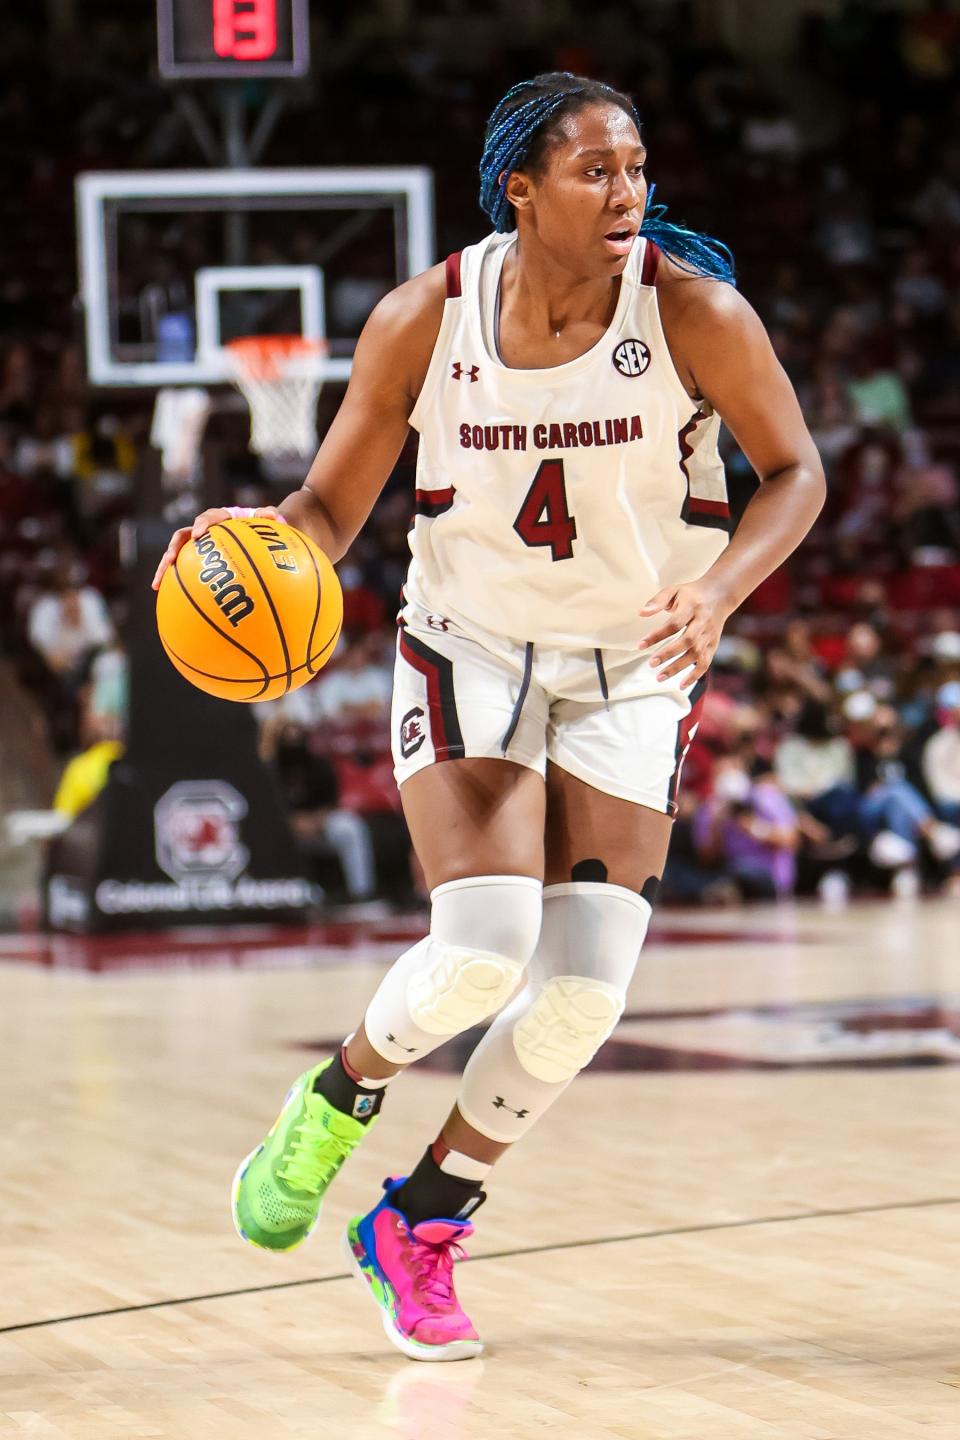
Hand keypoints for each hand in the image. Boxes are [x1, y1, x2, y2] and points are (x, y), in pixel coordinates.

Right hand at [151, 506, 285, 589]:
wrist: (252, 530)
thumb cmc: (259, 526)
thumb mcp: (267, 520)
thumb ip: (269, 516)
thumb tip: (275, 517)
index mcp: (217, 518)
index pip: (207, 518)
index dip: (201, 525)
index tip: (199, 535)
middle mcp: (202, 530)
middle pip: (181, 537)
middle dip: (173, 549)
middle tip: (170, 561)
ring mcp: (196, 545)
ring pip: (176, 554)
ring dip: (165, 568)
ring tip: (157, 585)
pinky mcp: (195, 558)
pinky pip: (182, 570)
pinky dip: (175, 582)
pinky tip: (170, 599)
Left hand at [639, 578, 732, 688]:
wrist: (719, 595)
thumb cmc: (691, 594)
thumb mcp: (674, 590)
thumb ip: (657, 601)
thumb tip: (641, 612)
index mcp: (692, 607)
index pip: (674, 623)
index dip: (657, 635)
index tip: (640, 645)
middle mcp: (702, 622)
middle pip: (687, 641)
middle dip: (668, 654)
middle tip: (651, 664)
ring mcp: (709, 635)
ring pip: (696, 654)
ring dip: (678, 667)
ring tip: (659, 677)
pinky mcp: (713, 645)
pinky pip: (705, 663)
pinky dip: (695, 676)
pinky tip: (681, 685)